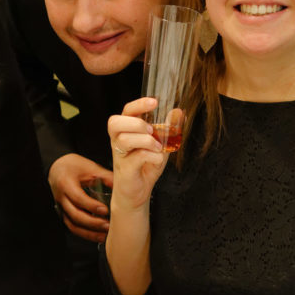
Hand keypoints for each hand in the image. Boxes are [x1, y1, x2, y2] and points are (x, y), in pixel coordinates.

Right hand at [48, 154, 112, 242]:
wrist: (57, 168)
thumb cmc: (73, 166)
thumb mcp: (89, 167)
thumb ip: (106, 176)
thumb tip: (123, 186)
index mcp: (66, 184)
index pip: (78, 198)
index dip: (92, 206)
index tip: (105, 210)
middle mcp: (61, 198)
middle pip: (75, 215)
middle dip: (92, 223)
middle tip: (107, 225)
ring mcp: (61, 207)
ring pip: (73, 225)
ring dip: (88, 233)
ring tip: (104, 235)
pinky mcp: (64, 214)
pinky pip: (73, 227)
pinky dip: (85, 234)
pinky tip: (97, 236)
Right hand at [107, 97, 167, 213]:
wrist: (138, 192)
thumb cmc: (145, 166)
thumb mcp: (161, 144)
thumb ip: (168, 129)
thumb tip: (178, 111)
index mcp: (126, 130)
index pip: (127, 111)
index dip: (139, 104)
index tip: (155, 102)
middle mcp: (118, 140)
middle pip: (115, 122)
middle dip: (137, 123)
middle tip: (152, 131)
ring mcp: (119, 155)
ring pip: (124, 139)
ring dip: (146, 141)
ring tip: (158, 147)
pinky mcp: (125, 169)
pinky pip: (136, 157)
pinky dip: (151, 156)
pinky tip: (157, 159)